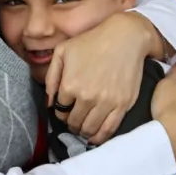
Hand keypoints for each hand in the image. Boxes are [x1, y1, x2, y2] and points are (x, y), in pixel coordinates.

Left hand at [45, 12, 157, 144]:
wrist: (125, 37)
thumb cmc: (93, 41)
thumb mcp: (63, 51)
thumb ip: (51, 77)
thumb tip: (49, 102)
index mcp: (70, 84)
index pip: (60, 110)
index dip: (60, 110)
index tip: (65, 108)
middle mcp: (87, 97)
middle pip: (73, 122)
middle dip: (71, 122)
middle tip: (74, 118)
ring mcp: (106, 102)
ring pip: (89, 129)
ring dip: (83, 130)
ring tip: (84, 125)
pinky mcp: (123, 105)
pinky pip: (109, 129)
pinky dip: (99, 137)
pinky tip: (95, 136)